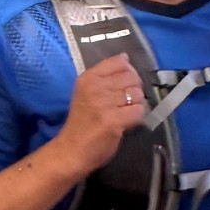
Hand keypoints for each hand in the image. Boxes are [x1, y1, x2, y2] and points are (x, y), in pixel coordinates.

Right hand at [57, 56, 146, 173]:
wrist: (71, 151)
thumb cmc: (82, 122)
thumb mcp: (87, 92)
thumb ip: (105, 75)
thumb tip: (125, 58)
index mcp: (88, 77)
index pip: (119, 62)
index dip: (128, 73)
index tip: (122, 86)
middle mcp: (95, 87)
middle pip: (132, 78)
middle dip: (133, 90)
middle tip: (124, 103)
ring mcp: (103, 103)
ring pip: (137, 94)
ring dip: (135, 105)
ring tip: (123, 113)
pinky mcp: (113, 120)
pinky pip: (138, 111)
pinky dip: (136, 118)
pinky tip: (126, 122)